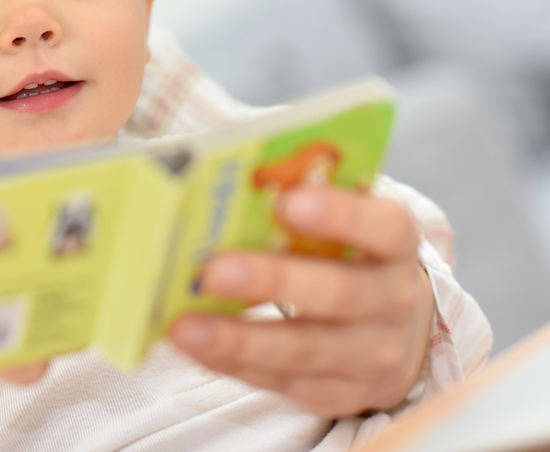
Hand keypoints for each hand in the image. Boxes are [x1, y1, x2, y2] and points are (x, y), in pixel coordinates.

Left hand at [169, 186, 434, 416]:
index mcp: (394, 247)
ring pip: (304, 350)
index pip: (384, 228)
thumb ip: (304, 205)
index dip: (340, 215)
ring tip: (185, 327)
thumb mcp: (346, 228)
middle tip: (213, 270)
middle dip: (272, 281)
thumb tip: (232, 187)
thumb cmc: (346, 258)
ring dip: (238, 339)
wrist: (395, 331)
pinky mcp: (338, 393)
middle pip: (339, 294)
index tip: (285, 202)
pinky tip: (194, 346)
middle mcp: (391, 302)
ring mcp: (369, 355)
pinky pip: (280, 381)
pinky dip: (232, 362)